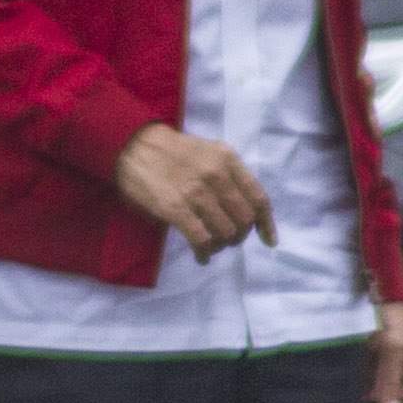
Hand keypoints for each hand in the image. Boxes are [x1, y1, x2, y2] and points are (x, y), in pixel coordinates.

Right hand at [113, 124, 274, 261]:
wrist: (134, 145)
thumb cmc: (172, 152)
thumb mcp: (208, 152)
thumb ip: (230, 174)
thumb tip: (247, 209)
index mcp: (228, 159)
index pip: (258, 197)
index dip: (266, 223)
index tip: (269, 240)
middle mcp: (217, 175)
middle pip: (244, 219)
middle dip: (240, 236)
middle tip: (228, 240)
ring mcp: (197, 192)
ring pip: (226, 232)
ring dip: (221, 246)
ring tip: (212, 246)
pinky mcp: (176, 208)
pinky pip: (201, 240)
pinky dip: (204, 253)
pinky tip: (201, 256)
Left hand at [370, 301, 402, 402]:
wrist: (370, 292)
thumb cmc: (391, 314)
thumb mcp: (393, 345)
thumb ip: (391, 380)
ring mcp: (389, 367)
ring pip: (386, 394)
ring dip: (376, 402)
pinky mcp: (370, 365)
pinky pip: (370, 384)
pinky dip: (364, 392)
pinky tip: (355, 401)